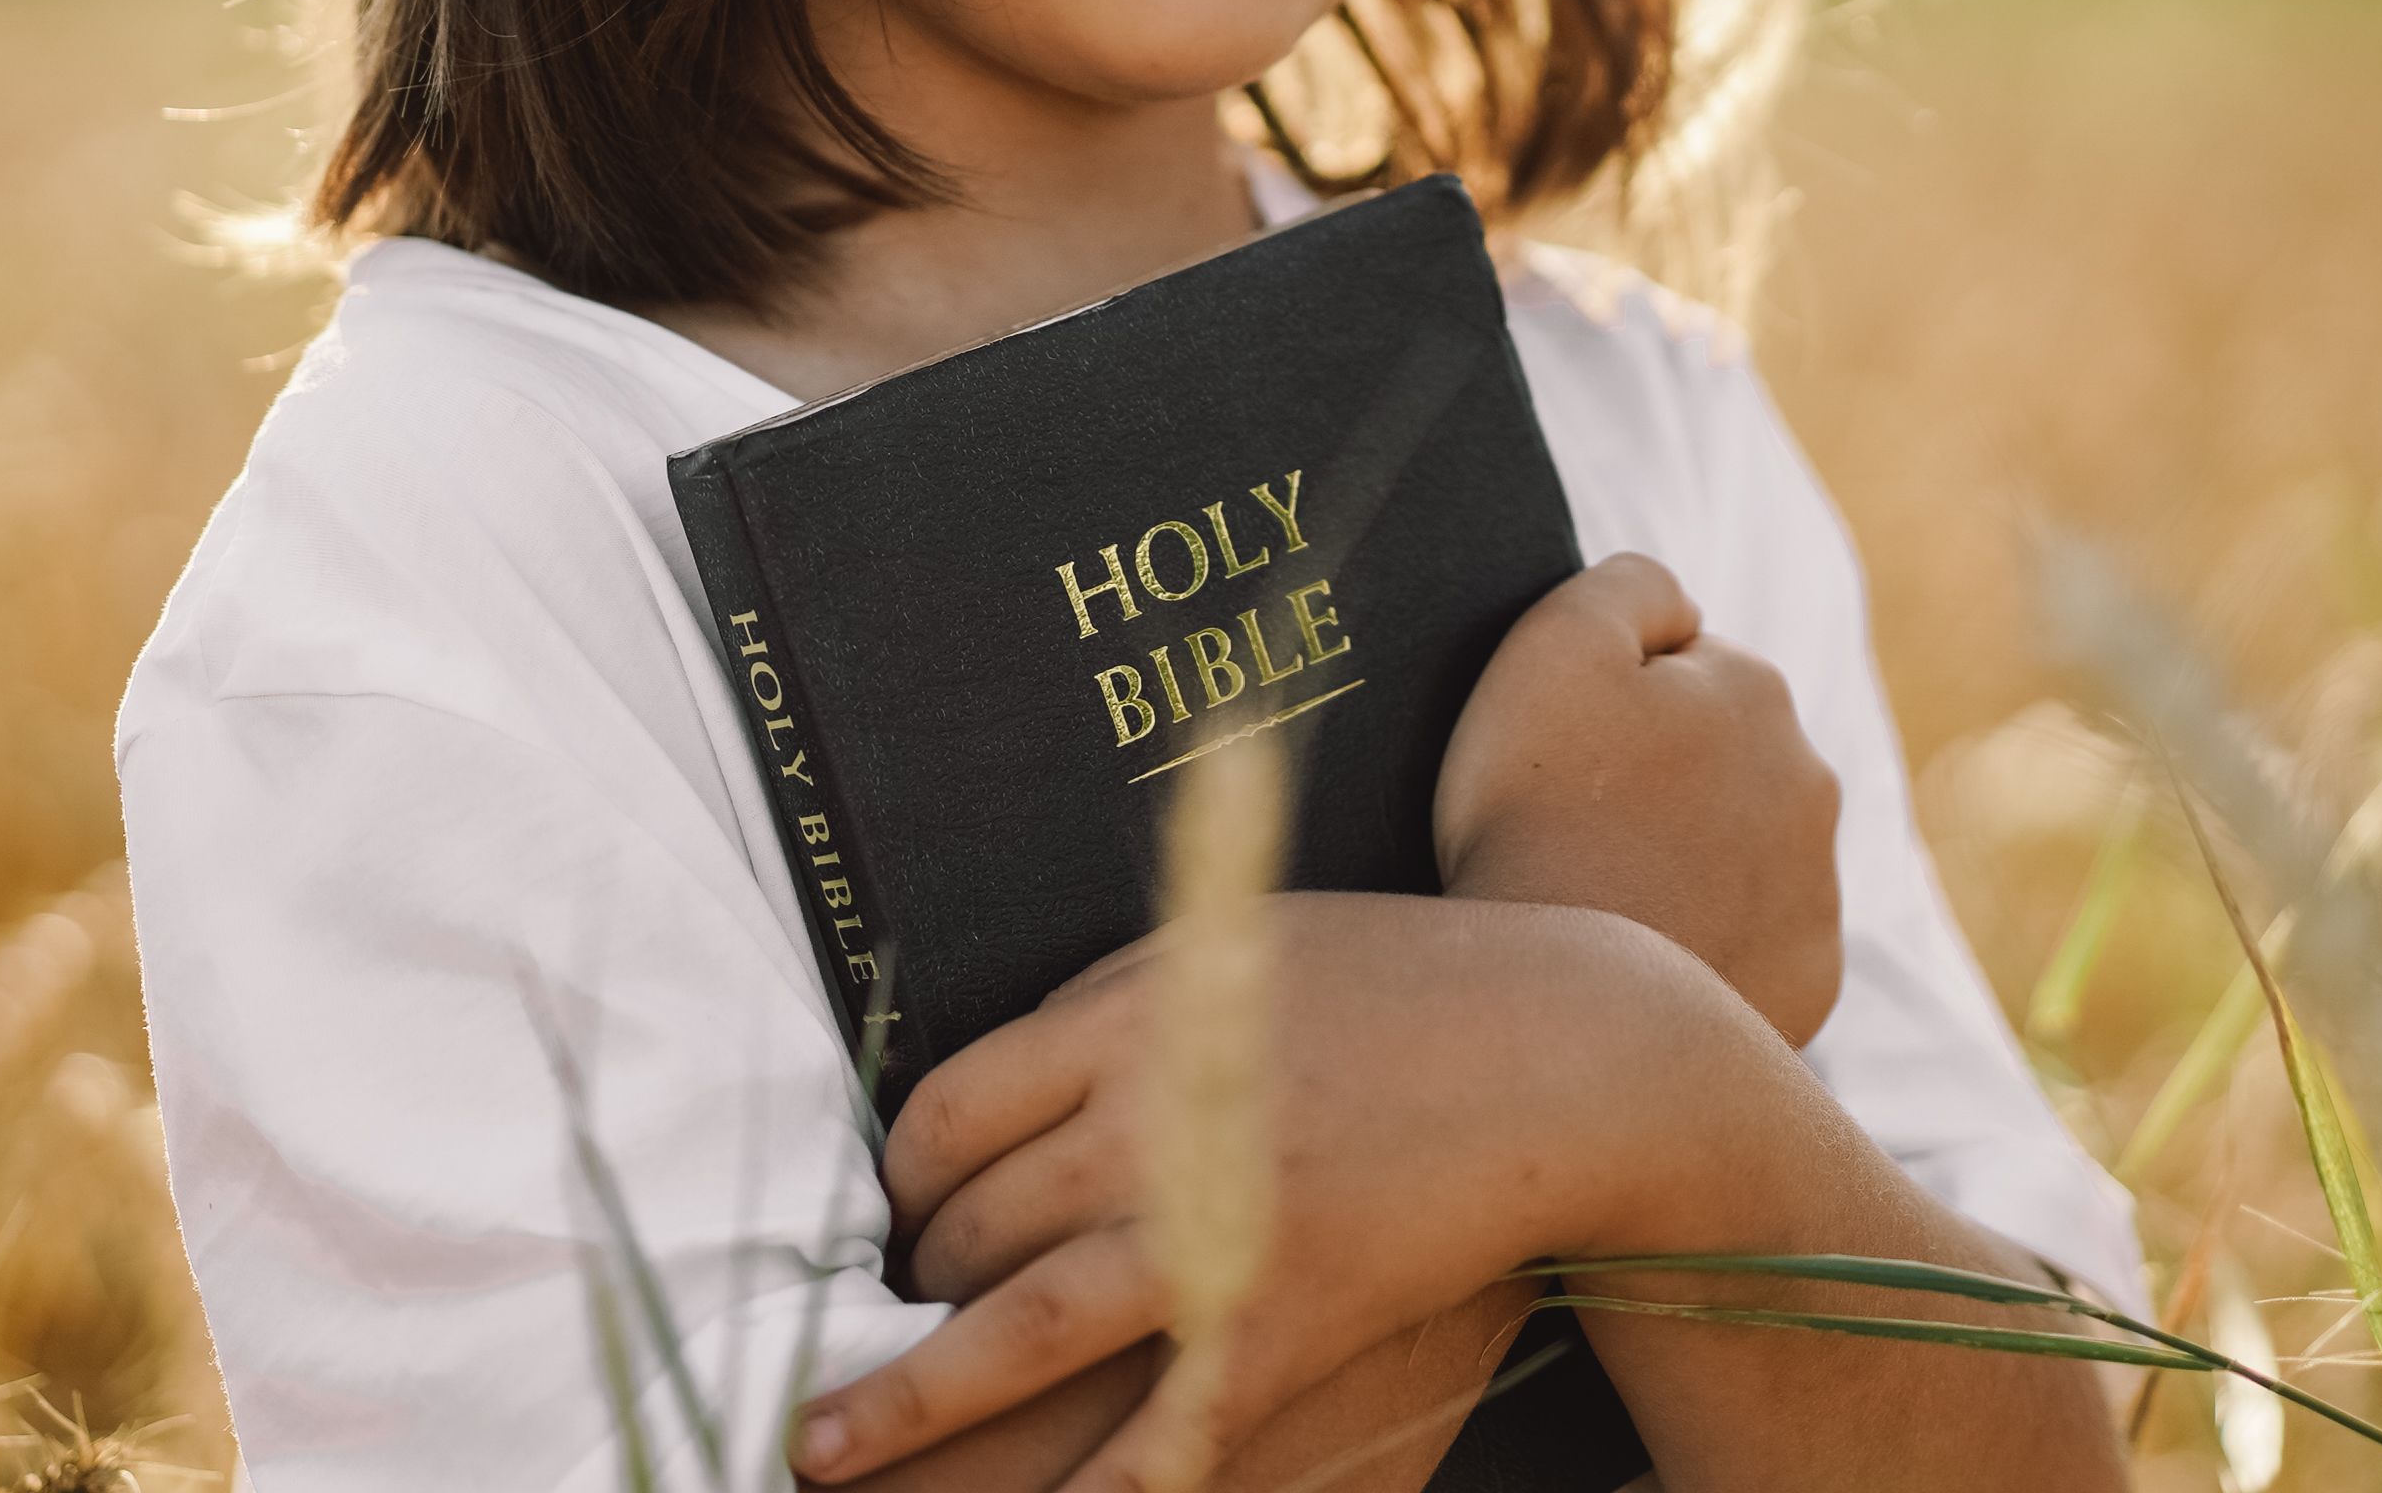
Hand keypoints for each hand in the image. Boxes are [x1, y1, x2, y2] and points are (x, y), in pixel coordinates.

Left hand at [793, 893, 1732, 1488]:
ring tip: (818, 1454)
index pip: (945, 1116)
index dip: (899, 1181)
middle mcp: (1151, 1121)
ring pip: (1013, 1329)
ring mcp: (1216, 1230)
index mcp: (1127, 1019)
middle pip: (970, 1226)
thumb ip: (1109, 1004)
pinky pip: (1151, 1436)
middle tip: (889, 1327)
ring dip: (905, 1401)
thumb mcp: (1231, 941)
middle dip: (914, 1290)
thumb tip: (992, 1080)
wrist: (1563, 1046)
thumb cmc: (1395, 984)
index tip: (896, 1220)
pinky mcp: (1283, 1325)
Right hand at [1432, 553, 1844, 1045]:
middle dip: (1663, 777)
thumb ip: (1629, 586)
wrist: (1564, 999)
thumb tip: (1682, 607)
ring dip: (1688, 858)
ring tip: (1601, 894)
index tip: (1559, 755)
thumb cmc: (1540, 812)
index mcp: (1757, 691)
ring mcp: (1818, 892)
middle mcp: (1813, 782)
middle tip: (1573, 826)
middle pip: (1720, 758)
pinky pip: (1754, 942)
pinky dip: (1708, 940)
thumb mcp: (1554, 643)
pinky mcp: (1808, 983)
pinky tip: (1643, 952)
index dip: (1606, 703)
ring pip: (1745, 850)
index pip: (1679, 669)